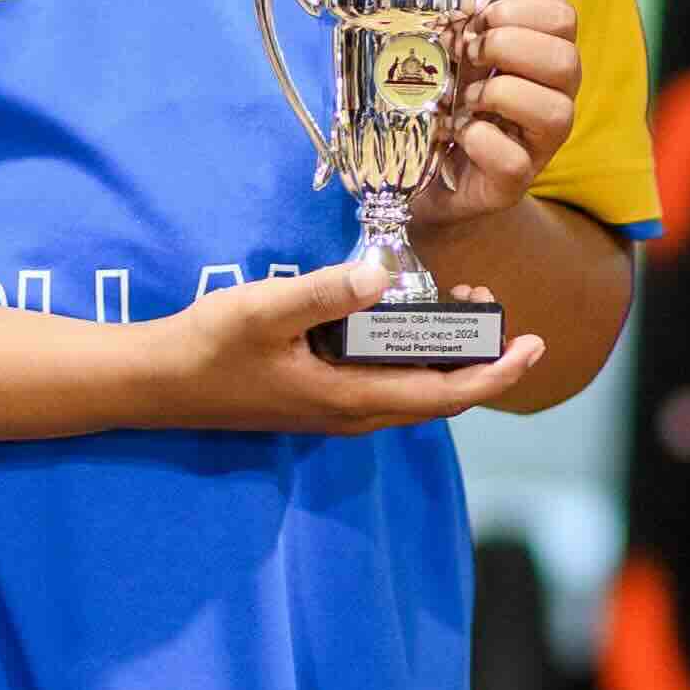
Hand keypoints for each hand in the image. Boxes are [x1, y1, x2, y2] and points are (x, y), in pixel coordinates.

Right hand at [145, 255, 539, 433]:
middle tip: (489, 298)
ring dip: (443, 350)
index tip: (534, 347)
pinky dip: (408, 350)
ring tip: (460, 300)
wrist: (156, 382)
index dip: (495, 373)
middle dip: (476, 353)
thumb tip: (378, 277)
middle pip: (437, 393)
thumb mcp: (265, 309)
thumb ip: (324, 293)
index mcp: (350, 400)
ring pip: (411, 386)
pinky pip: (384, 378)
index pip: (444, 396)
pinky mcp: (321, 394)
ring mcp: (336, 407)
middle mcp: (352, 412)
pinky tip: (400, 313)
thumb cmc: (207, 347)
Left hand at [415, 0, 580, 235]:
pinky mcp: (513, 182)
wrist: (407, 164)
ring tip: (463, 98)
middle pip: (569, 61)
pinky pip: (516, 160)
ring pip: (558, 112)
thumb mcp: (448, 25)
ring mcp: (536, 143)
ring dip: (500, 94)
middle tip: (470, 54)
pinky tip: (457, 134)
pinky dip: (481, 140)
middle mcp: (550, 96)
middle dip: (511, 47)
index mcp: (539, 53)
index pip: (564, 16)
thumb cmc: (438, 89)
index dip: (522, 10)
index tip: (479, 18)